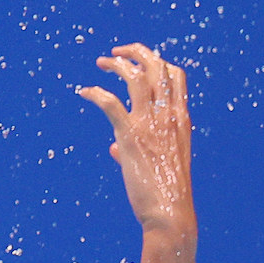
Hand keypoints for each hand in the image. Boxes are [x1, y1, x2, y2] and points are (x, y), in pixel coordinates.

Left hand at [77, 44, 193, 239]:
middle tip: (116, 52)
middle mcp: (168, 115)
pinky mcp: (130, 136)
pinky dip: (95, 93)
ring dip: (116, 65)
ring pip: (135, 77)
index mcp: (180, 118)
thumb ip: (136, 148)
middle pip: (157, 68)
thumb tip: (114, 148)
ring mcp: (150, 124)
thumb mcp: (158, 163)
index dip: (158, 62)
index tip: (140, 60)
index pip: (175, 76)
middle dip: (136, 53)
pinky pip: (110, 104)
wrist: (170, 210)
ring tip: (101, 63)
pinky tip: (83, 91)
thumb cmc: (165, 190)